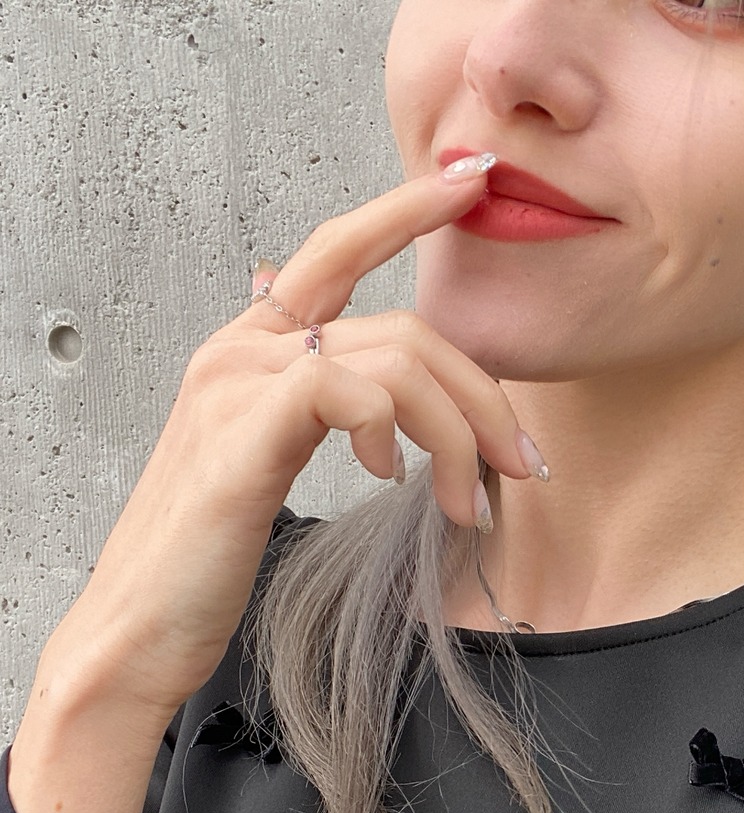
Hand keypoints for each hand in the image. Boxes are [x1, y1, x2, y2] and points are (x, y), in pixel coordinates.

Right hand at [46, 156, 536, 716]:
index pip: (341, 248)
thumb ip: (318, 406)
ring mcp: (238, 383)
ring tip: (466, 505)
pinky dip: (392, 434)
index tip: (474, 179)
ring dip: (457, 437)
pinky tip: (387, 479)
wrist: (144, 624)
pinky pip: (349, 391)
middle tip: (522, 466)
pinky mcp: (243, 431)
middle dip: (483, 397)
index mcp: (256, 346)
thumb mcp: (271, 460)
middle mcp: (244, 348)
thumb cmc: (213, 552)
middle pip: (405, 327)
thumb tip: (370, 390)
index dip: (410, 209)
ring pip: (396, 360)